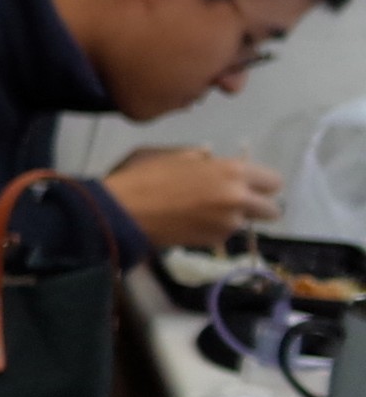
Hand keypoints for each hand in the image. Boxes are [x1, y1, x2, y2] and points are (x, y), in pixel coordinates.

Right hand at [107, 145, 283, 247]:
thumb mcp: (171, 155)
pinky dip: (215, 229)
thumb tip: (209, 160)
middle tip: (235, 202)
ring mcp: (228, 223)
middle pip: (271, 210)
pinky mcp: (214, 241)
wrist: (123, 212)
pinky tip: (193, 222)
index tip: (247, 183)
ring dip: (233, 218)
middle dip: (259, 206)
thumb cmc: (143, 176)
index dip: (262, 183)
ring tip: (206, 213)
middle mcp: (238, 198)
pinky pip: (225, 234)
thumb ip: (199, 158)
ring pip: (246, 223)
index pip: (273, 181)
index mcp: (231, 171)